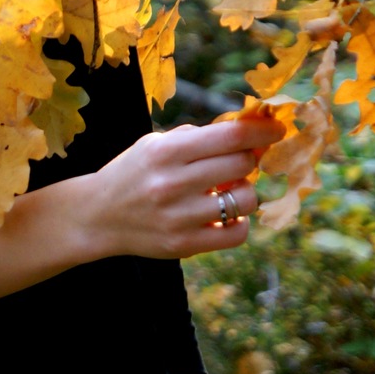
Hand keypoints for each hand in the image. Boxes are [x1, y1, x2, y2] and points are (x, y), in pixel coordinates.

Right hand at [76, 115, 283, 260]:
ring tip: (228, 190)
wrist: (98, 216)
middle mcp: (173, 183)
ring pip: (245, 199)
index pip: (230, 136)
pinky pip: (236, 233)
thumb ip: (198, 137)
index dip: (262, 130)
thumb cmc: (135, 173)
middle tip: (241, 162)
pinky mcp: (184, 245)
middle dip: (250, 159)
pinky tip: (224, 215)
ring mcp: (180, 217)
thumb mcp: (156, 144)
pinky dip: (239, 222)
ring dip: (245, 191)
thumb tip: (250, 130)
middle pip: (242, 164)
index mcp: (167, 151)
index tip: (277, 128)